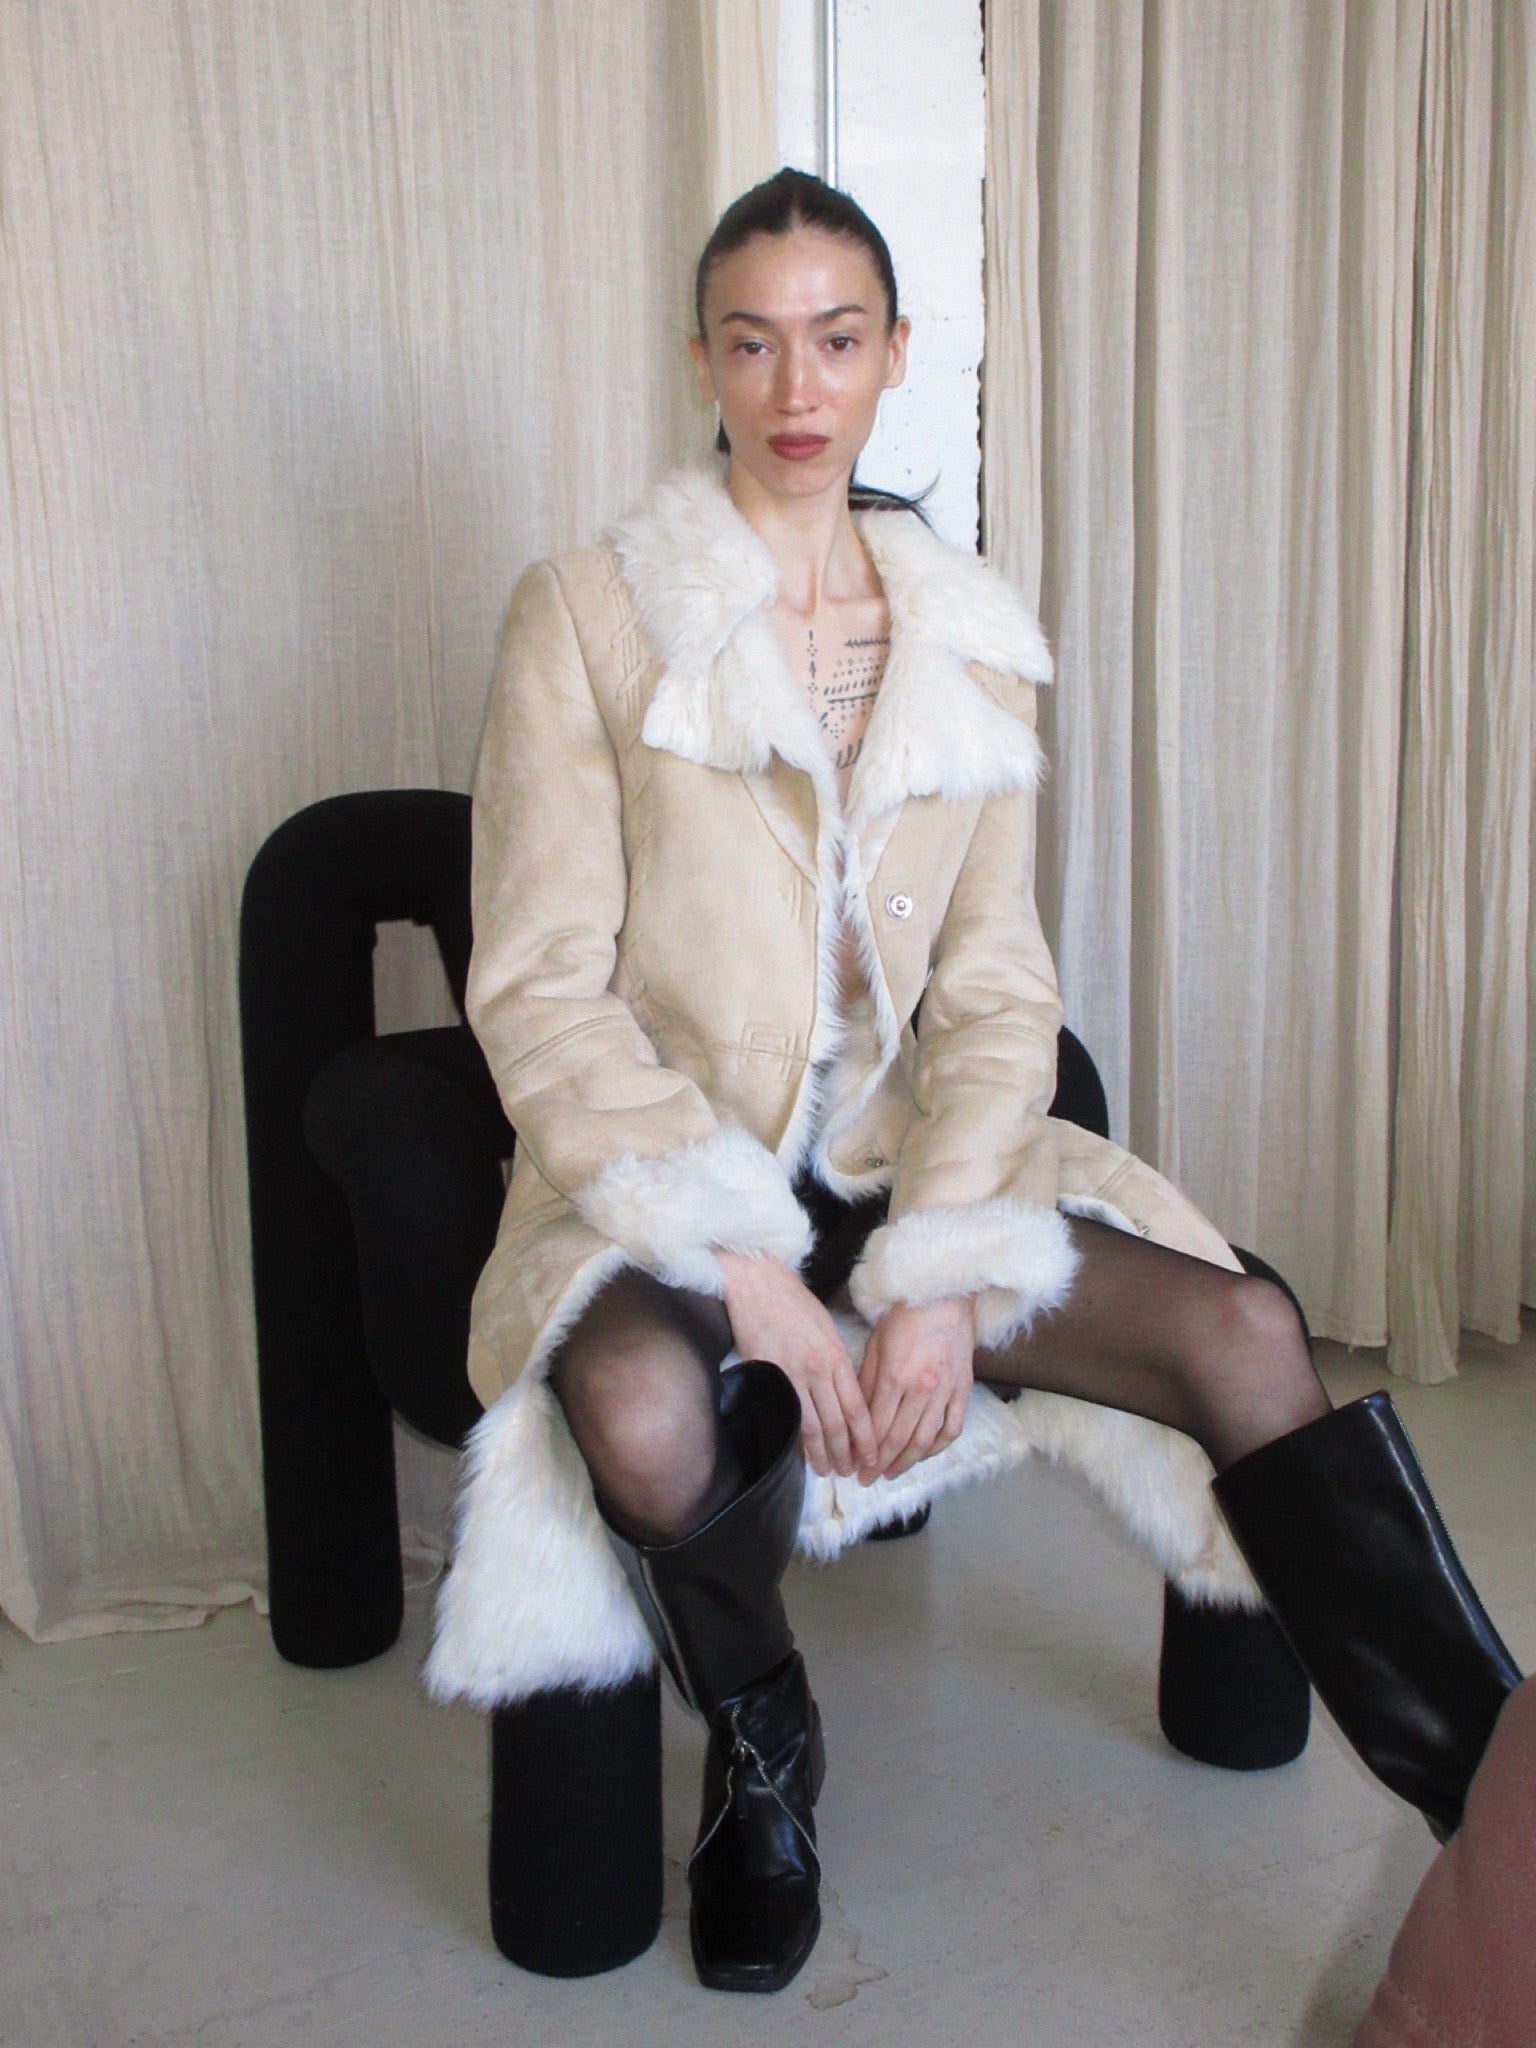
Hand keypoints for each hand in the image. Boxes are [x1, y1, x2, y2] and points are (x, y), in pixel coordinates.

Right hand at [716, 1251, 876, 1480]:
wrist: (758, 1284)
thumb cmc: (795, 1302)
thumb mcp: (828, 1330)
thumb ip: (838, 1364)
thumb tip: (845, 1396)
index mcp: (838, 1356)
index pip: (858, 1408)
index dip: (866, 1439)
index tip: (872, 1458)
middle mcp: (818, 1370)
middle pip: (837, 1423)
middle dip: (846, 1453)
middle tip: (851, 1473)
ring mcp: (791, 1375)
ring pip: (811, 1426)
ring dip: (821, 1453)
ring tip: (826, 1470)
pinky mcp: (768, 1376)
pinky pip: (785, 1415)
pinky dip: (794, 1438)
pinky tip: (798, 1451)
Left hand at [858, 1296, 974, 1482]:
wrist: (946, 1294)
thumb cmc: (905, 1314)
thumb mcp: (876, 1343)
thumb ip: (866, 1381)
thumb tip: (856, 1415)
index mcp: (895, 1376)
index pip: (877, 1427)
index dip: (865, 1451)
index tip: (854, 1465)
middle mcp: (921, 1389)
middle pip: (899, 1439)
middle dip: (881, 1464)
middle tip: (868, 1480)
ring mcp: (946, 1391)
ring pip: (925, 1440)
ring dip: (907, 1462)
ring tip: (892, 1474)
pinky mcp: (963, 1389)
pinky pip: (952, 1427)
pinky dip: (937, 1446)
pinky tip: (924, 1454)